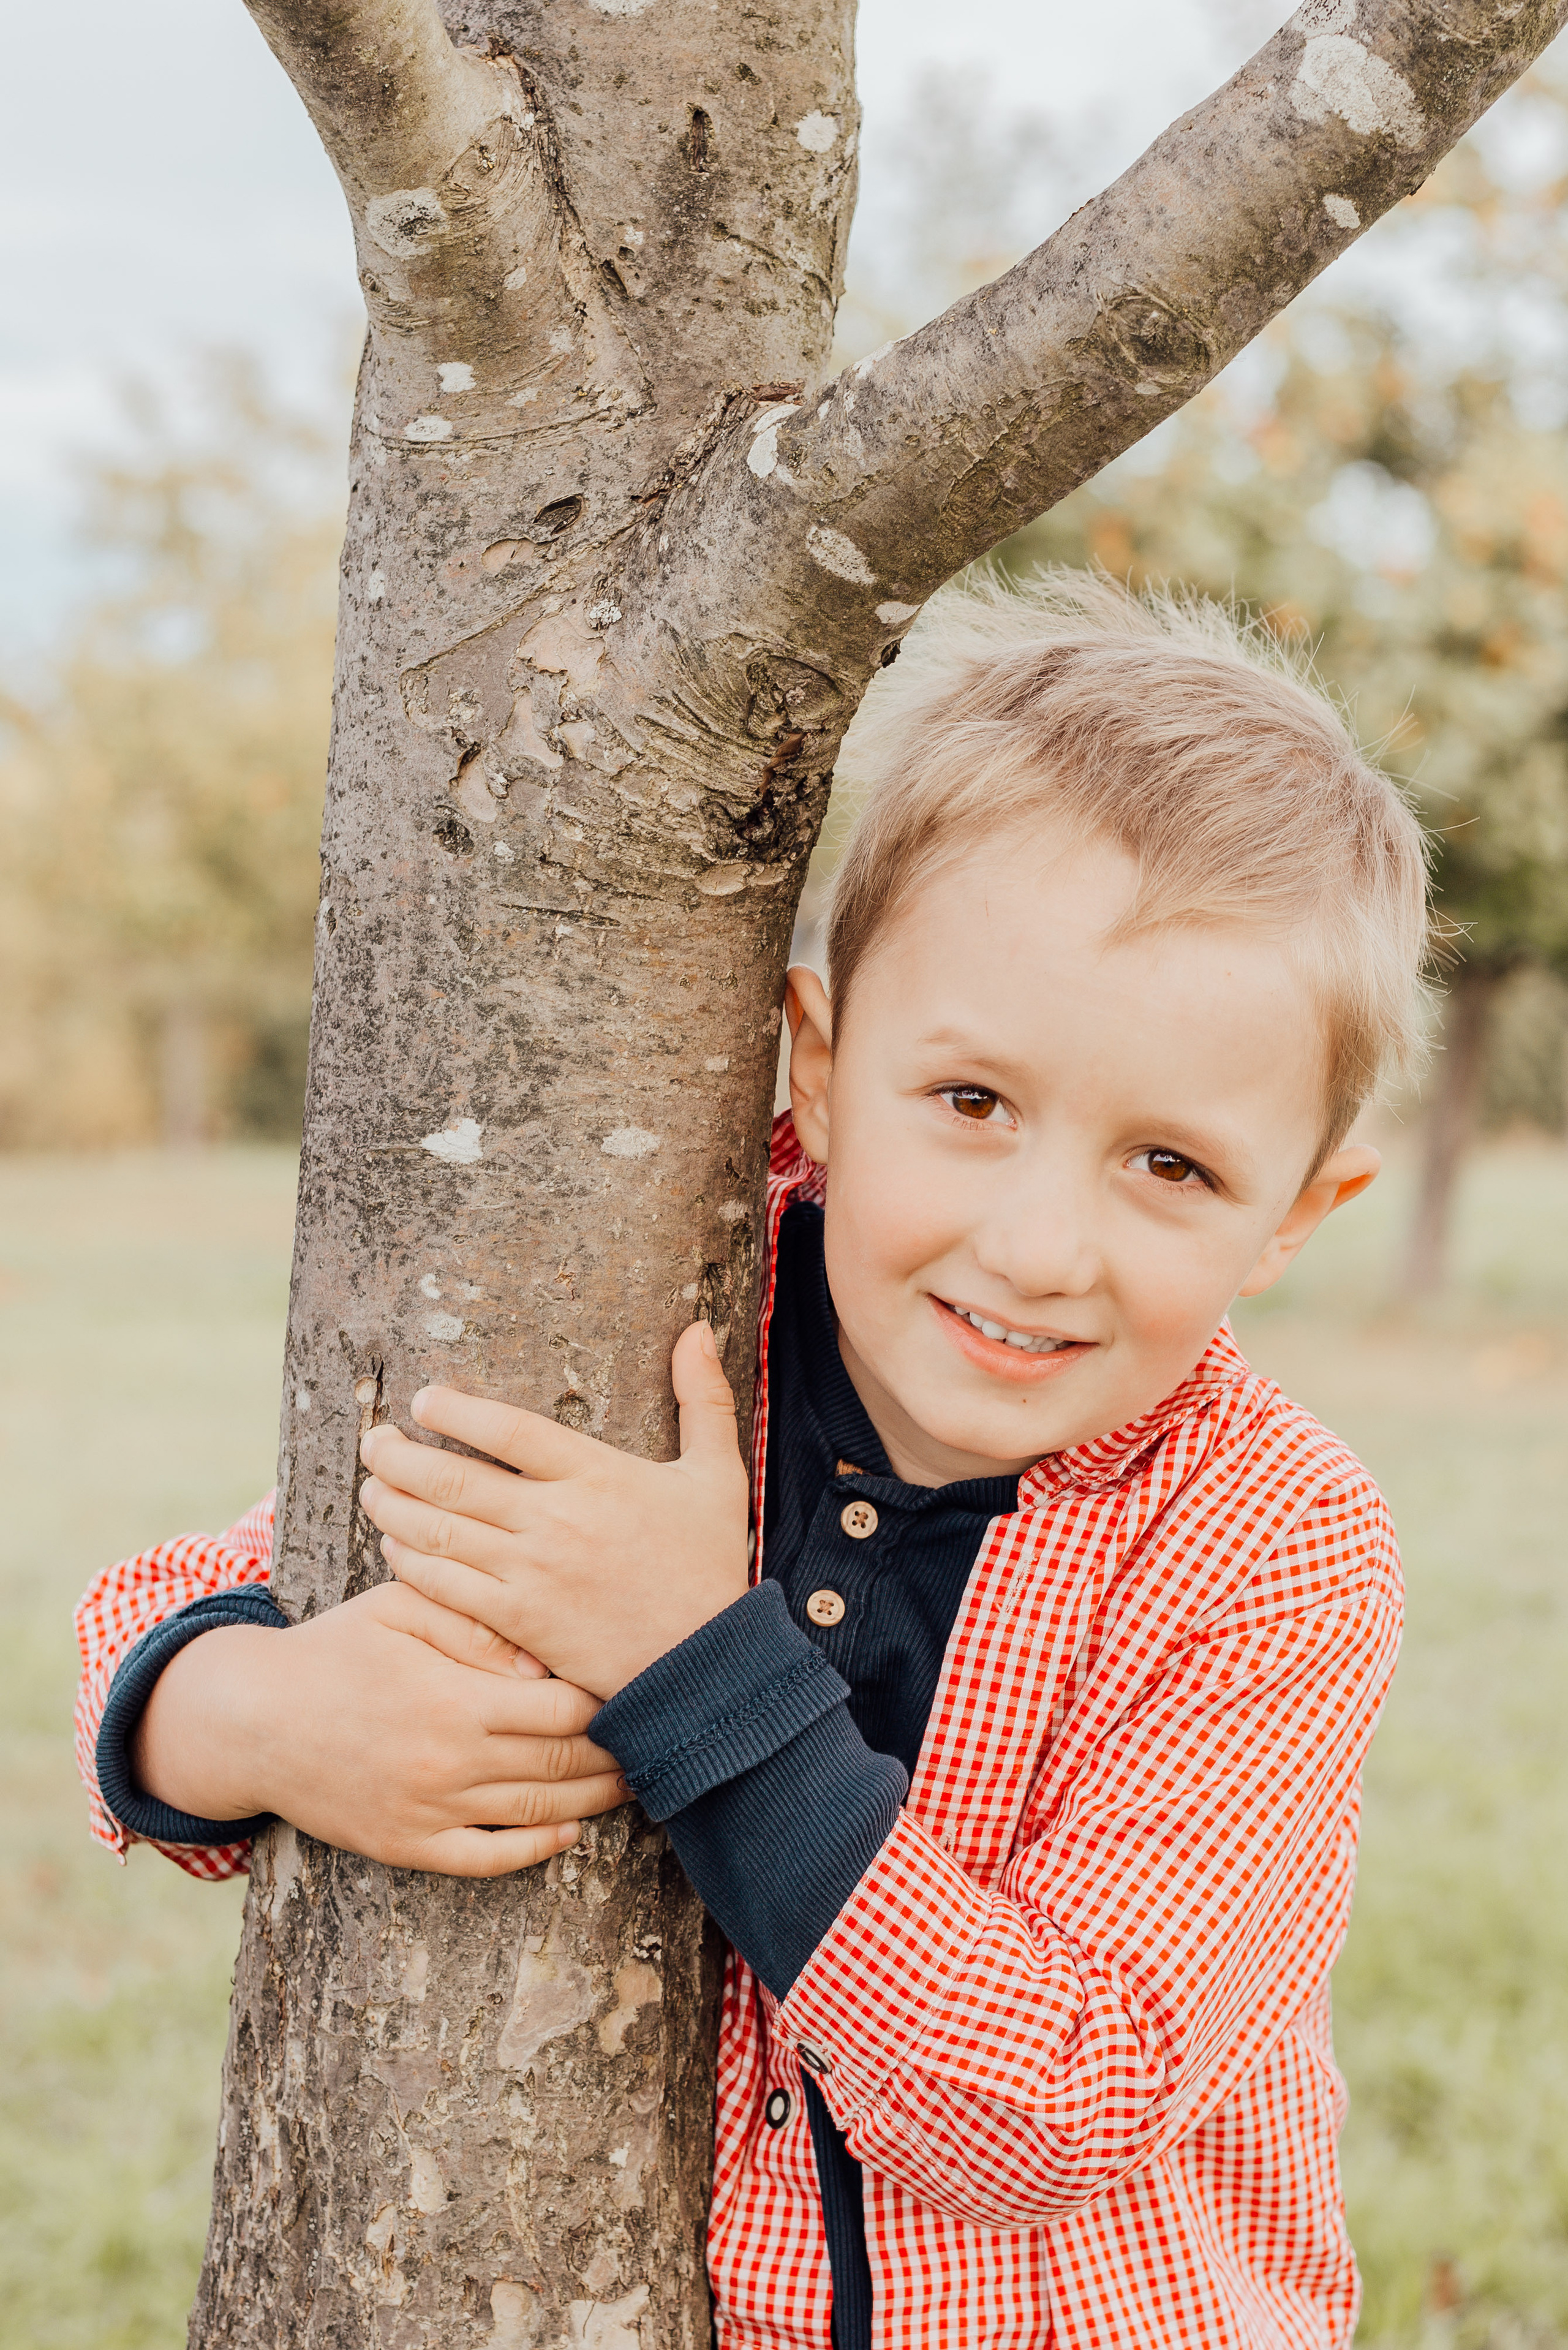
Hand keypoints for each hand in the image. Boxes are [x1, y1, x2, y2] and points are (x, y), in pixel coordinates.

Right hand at [130, 1581, 626, 1875]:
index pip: (563, 1709)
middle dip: (619, 1753)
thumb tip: (542, 1663)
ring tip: (632, 1781)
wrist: (253, 1720)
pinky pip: (487, 1860)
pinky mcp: (407, 1846)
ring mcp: (429, 1811)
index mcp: (454, 1698)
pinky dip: (535, 1850)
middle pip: (562, 1765)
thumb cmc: (338, 1648)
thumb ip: (476, 1626)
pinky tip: (567, 1833)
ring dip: (593, 1802)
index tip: (641, 1685)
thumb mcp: (403, 1609)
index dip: (610, 1700)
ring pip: (536, 1814)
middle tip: (660, 1736)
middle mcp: (448, 1762)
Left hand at [358, 1319, 750, 1698]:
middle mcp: (555, 1519)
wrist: (707, 1660)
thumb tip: (698, 1328)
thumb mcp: (718, 1473)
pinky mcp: (518, 1621)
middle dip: (399, 1456)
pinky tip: (394, 1547)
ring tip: (370, 1487)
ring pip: (438, 1530)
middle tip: (373, 1440)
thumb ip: (703, 1397)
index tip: (424, 1401)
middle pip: (453, 1477)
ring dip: (392, 1505)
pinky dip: (411, 1562)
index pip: (507, 1428)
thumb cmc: (712, 1563)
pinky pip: (445, 1585)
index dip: (455, 1411)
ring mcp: (531, 1572)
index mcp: (597, 1474)